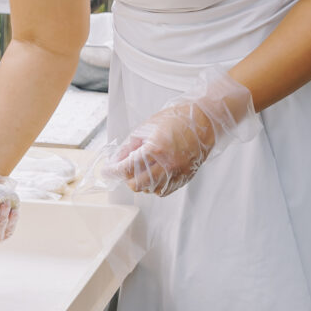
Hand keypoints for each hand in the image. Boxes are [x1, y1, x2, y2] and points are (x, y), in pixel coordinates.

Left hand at [104, 72, 257, 196]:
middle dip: (126, 177)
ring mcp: (177, 173)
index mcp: (155, 150)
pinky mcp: (185, 178)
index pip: (126, 168)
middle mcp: (167, 165)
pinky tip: (153, 173)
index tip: (106, 171)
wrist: (203, 121)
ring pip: (149, 190)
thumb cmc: (176, 119)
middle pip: (136, 184)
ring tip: (141, 167)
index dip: (112, 171)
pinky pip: (163, 190)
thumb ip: (129, 147)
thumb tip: (116, 161)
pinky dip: (154, 185)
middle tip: (123, 167)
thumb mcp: (146, 128)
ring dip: (141, 182)